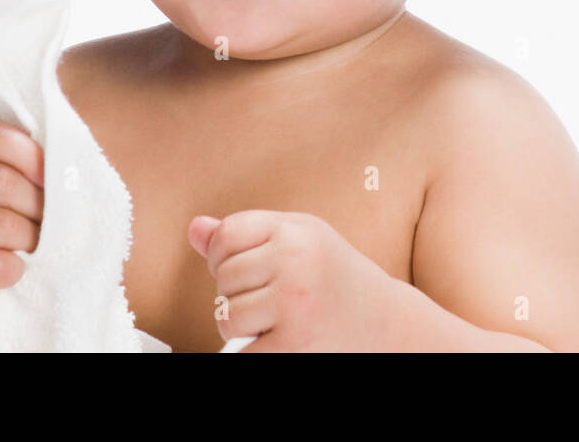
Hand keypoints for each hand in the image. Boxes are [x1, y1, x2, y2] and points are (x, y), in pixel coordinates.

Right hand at [0, 117, 44, 312]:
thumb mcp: (7, 177)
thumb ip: (29, 158)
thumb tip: (71, 155)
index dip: (32, 156)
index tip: (53, 178)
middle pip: (3, 183)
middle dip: (39, 206)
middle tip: (49, 222)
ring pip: (2, 224)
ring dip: (30, 239)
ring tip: (35, 245)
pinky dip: (14, 269)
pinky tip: (16, 268)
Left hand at [187, 210, 400, 351]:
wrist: (384, 322)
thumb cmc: (332, 276)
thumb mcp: (297, 240)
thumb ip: (245, 235)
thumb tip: (194, 228)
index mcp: (295, 229)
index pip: (226, 234)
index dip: (223, 255)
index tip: (243, 269)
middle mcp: (295, 259)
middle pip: (223, 276)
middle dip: (235, 292)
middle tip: (267, 297)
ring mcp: (294, 300)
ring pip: (226, 314)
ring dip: (239, 324)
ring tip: (269, 319)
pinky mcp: (294, 339)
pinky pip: (242, 349)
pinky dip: (251, 350)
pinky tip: (276, 339)